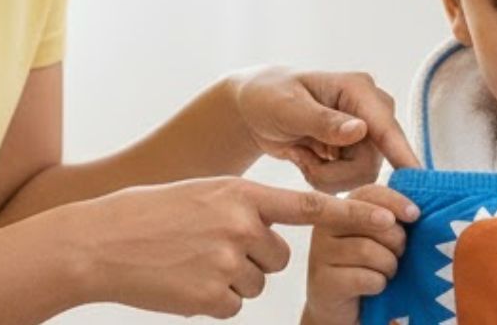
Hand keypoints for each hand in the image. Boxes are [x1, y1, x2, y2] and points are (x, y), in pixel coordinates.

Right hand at [61, 177, 401, 318]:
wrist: (100, 244)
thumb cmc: (149, 215)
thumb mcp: (202, 192)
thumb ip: (244, 204)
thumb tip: (274, 227)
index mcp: (241, 192)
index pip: (312, 205)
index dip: (358, 214)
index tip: (396, 219)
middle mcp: (242, 225)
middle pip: (280, 256)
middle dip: (255, 258)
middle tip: (211, 249)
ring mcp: (229, 262)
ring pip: (259, 281)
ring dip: (234, 279)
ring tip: (193, 263)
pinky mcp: (215, 297)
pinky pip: (235, 303)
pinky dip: (215, 299)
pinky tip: (185, 282)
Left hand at [232, 67, 421, 192]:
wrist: (255, 110)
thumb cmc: (267, 97)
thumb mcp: (287, 107)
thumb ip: (323, 120)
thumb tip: (360, 131)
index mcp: (358, 90)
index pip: (386, 127)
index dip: (402, 154)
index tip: (418, 178)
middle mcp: (371, 111)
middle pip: (373, 161)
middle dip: (335, 172)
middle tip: (303, 161)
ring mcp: (366, 133)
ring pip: (363, 176)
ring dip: (327, 176)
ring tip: (302, 158)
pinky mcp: (357, 152)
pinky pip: (351, 181)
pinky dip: (325, 178)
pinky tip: (308, 160)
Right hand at [303, 184, 418, 324]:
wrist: (339, 310)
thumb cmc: (365, 266)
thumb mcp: (379, 234)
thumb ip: (393, 208)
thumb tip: (421, 172)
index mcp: (339, 208)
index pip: (369, 192)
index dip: (395, 201)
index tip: (415, 214)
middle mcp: (324, 226)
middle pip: (375, 221)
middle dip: (397, 240)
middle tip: (397, 253)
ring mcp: (320, 254)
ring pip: (371, 251)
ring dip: (389, 266)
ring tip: (386, 271)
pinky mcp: (324, 282)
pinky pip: (367, 278)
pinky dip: (379, 284)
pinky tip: (374, 286)